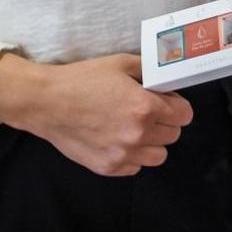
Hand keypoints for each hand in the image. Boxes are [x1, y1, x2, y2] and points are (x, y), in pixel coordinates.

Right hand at [0, 52, 192, 176]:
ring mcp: (123, 154)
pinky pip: (135, 167)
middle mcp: (138, 135)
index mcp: (144, 107)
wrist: (46, 102)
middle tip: (149, 112)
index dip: (177, 105)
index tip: (168, 101)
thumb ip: (149, 71)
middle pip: (173, 135)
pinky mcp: (108, 168)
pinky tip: (118, 140)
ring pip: (158, 156)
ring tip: (134, 128)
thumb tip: (165, 79)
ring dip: (152, 142)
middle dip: (166, 122)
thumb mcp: (120, 63)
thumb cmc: (82, 80)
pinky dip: (133, 156)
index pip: (184, 115)